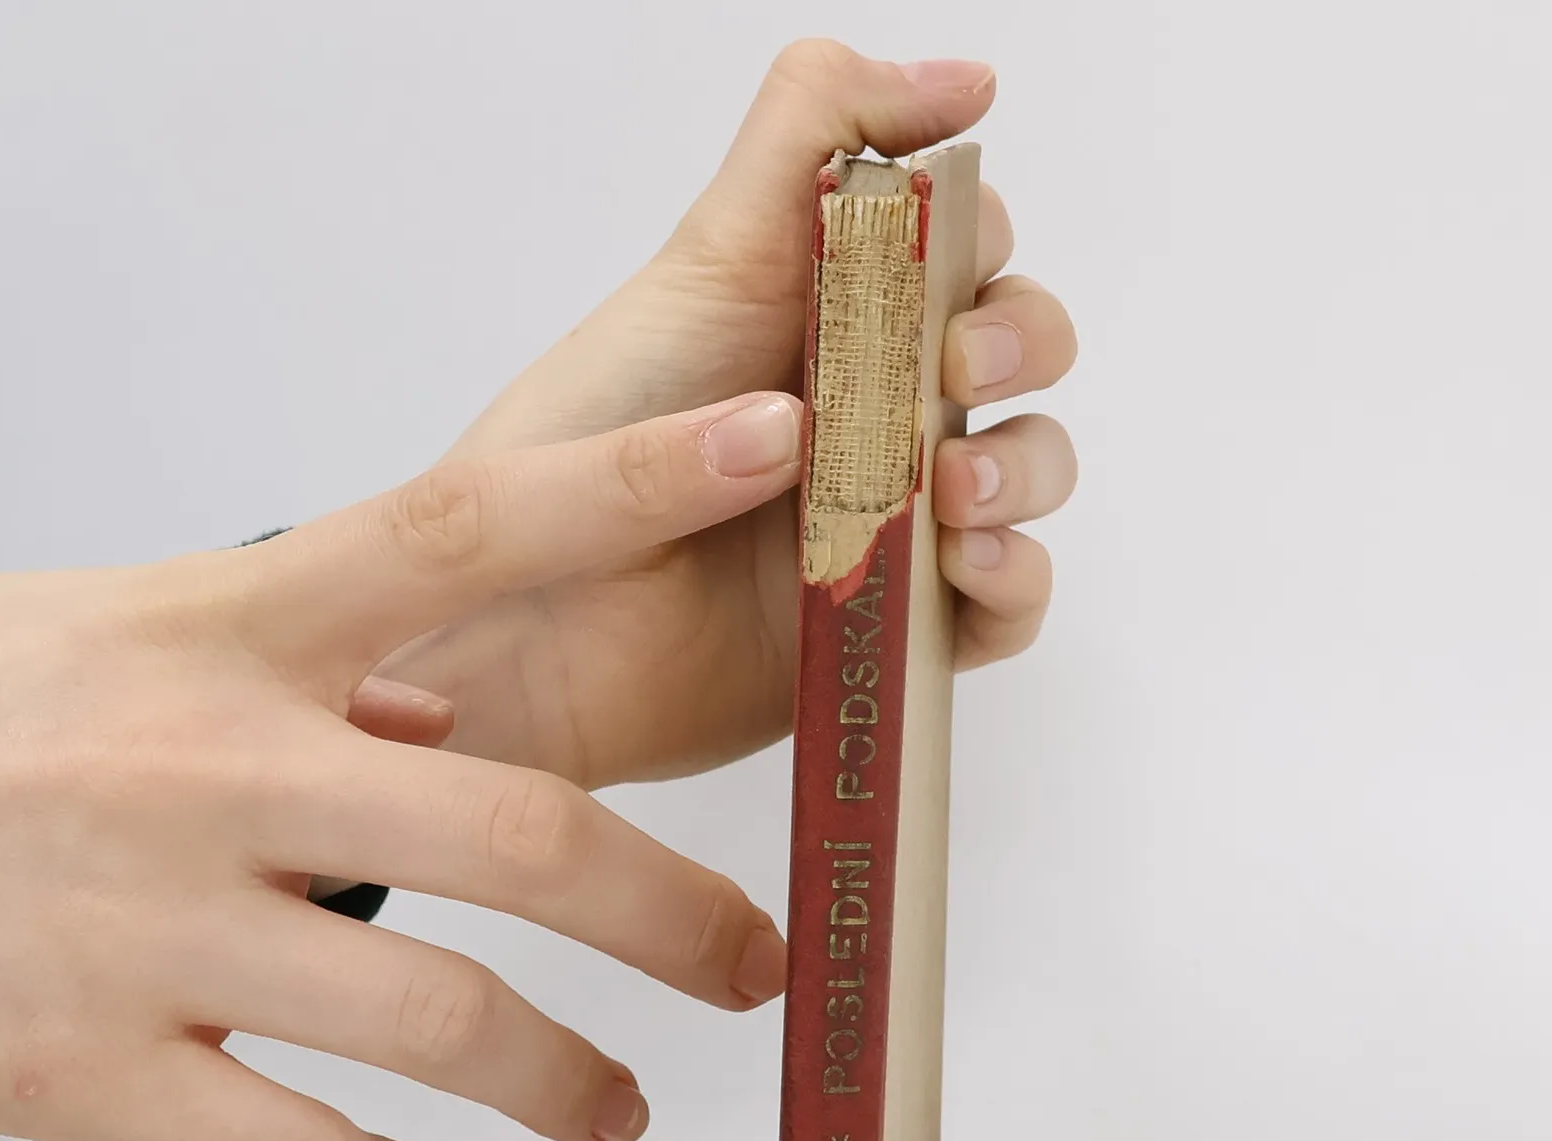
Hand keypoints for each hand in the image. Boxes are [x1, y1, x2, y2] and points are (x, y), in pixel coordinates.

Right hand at [0, 394, 805, 1140]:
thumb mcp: (103, 639)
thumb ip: (289, 670)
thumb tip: (439, 718)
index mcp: (220, 632)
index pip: (464, 529)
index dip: (630, 482)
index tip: (773, 444)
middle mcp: (207, 768)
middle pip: (521, 833)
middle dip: (675, 916)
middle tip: (757, 967)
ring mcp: (150, 928)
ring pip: (441, 1024)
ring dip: (566, 1083)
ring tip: (618, 1112)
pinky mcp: (85, 1071)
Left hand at [375, 41, 1078, 788]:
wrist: (522, 649)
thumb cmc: (573, 454)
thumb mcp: (693, 270)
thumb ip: (805, 142)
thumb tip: (963, 80)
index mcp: (827, 315)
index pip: (957, 246)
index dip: (973, 241)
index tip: (944, 258)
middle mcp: (873, 414)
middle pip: (1017, 349)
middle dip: (1018, 344)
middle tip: (958, 371)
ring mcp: (892, 525)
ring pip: (1029, 470)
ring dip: (1025, 468)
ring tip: (952, 495)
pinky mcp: (896, 634)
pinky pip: (1004, 604)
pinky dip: (1013, 581)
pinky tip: (961, 571)